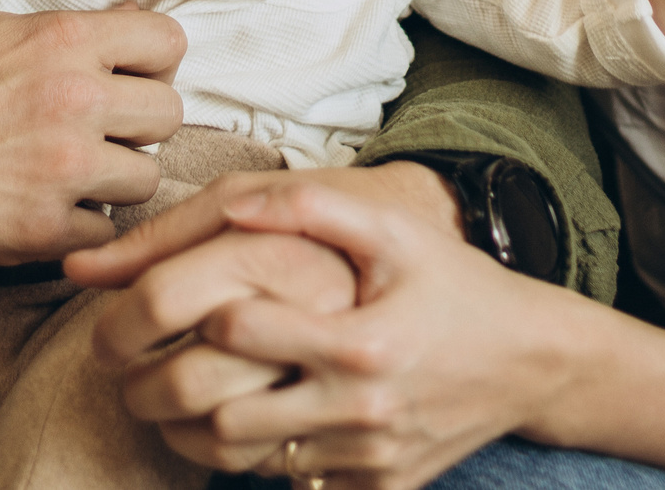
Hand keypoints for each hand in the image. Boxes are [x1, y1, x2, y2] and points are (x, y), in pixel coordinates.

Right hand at [0, 6, 185, 267]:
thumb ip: (63, 31)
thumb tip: (124, 22)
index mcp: (63, 42)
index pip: (167, 42)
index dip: (154, 64)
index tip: (132, 80)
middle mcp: (75, 101)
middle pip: (168, 113)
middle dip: (138, 126)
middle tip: (101, 134)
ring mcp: (64, 169)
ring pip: (146, 177)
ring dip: (115, 181)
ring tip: (73, 177)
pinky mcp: (46, 229)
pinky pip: (105, 230)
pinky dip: (82, 228)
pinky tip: (47, 212)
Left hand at [89, 173, 582, 486]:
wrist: (532, 362)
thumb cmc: (458, 285)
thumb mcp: (397, 233)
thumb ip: (315, 209)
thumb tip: (237, 202)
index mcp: (360, 342)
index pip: (237, 327)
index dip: (191, 309)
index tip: (166, 300)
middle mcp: (362, 410)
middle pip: (225, 412)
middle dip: (167, 388)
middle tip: (131, 367)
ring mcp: (370, 458)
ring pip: (248, 460)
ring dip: (199, 431)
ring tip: (168, 397)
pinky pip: (294, 484)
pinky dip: (258, 459)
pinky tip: (244, 423)